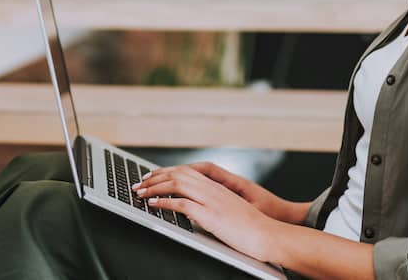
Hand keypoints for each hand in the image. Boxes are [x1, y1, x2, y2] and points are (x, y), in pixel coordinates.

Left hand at [131, 164, 282, 261]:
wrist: (269, 235)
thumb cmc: (252, 227)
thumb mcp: (229, 210)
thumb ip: (211, 205)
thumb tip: (192, 210)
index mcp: (218, 187)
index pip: (186, 171)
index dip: (166, 172)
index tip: (151, 177)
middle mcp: (213, 190)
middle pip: (178, 174)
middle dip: (155, 178)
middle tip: (138, 184)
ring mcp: (212, 201)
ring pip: (177, 184)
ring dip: (155, 188)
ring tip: (141, 193)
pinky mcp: (211, 216)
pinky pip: (183, 204)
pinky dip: (165, 202)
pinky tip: (154, 205)